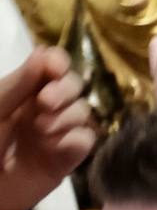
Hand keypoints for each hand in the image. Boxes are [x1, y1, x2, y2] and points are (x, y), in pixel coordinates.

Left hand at [0, 48, 95, 209]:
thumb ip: (17, 84)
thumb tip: (44, 52)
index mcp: (25, 92)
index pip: (52, 66)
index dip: (59, 63)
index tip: (54, 69)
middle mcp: (46, 108)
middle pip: (74, 85)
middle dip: (65, 90)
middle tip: (46, 103)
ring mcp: (59, 132)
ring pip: (83, 111)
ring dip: (67, 116)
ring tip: (42, 131)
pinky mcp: (69, 157)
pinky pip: (87, 139)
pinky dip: (75, 140)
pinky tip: (56, 148)